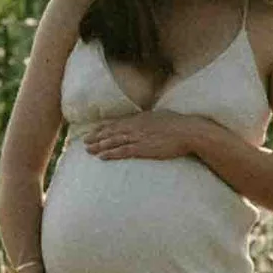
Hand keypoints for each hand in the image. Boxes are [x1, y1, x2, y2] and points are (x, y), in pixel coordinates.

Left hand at [79, 110, 199, 163]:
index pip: (116, 123)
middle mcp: (135, 127)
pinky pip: (122, 151)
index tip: (94, 131)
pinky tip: (101, 157)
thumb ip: (149, 119)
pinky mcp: (142, 148)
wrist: (187, 131)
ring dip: (99, 146)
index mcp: (139, 118)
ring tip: (88, 150)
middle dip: (96, 137)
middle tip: (84, 142)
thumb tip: (146, 120)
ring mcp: (137, 137)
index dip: (103, 128)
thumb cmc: (178, 124)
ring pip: (113, 141)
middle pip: (111, 132)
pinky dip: (110, 154)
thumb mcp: (160, 116)